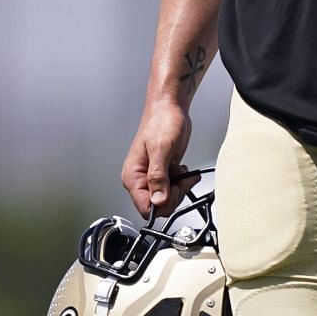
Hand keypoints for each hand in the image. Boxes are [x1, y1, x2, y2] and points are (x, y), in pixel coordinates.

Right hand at [121, 99, 195, 216]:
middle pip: (158, 205)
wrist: (169, 108)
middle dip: (174, 195)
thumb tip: (158, 201)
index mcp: (132, 175)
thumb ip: (158, 177)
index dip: (162, 204)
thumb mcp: (161, 149)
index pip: (144, 207)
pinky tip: (184, 170)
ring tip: (184, 172)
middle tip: (182, 179)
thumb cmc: (161, 121)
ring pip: (167, 198)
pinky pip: (173, 188)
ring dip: (180, 188)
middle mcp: (140, 178)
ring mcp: (151, 176)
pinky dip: (183, 182)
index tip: (173, 190)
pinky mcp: (163, 172)